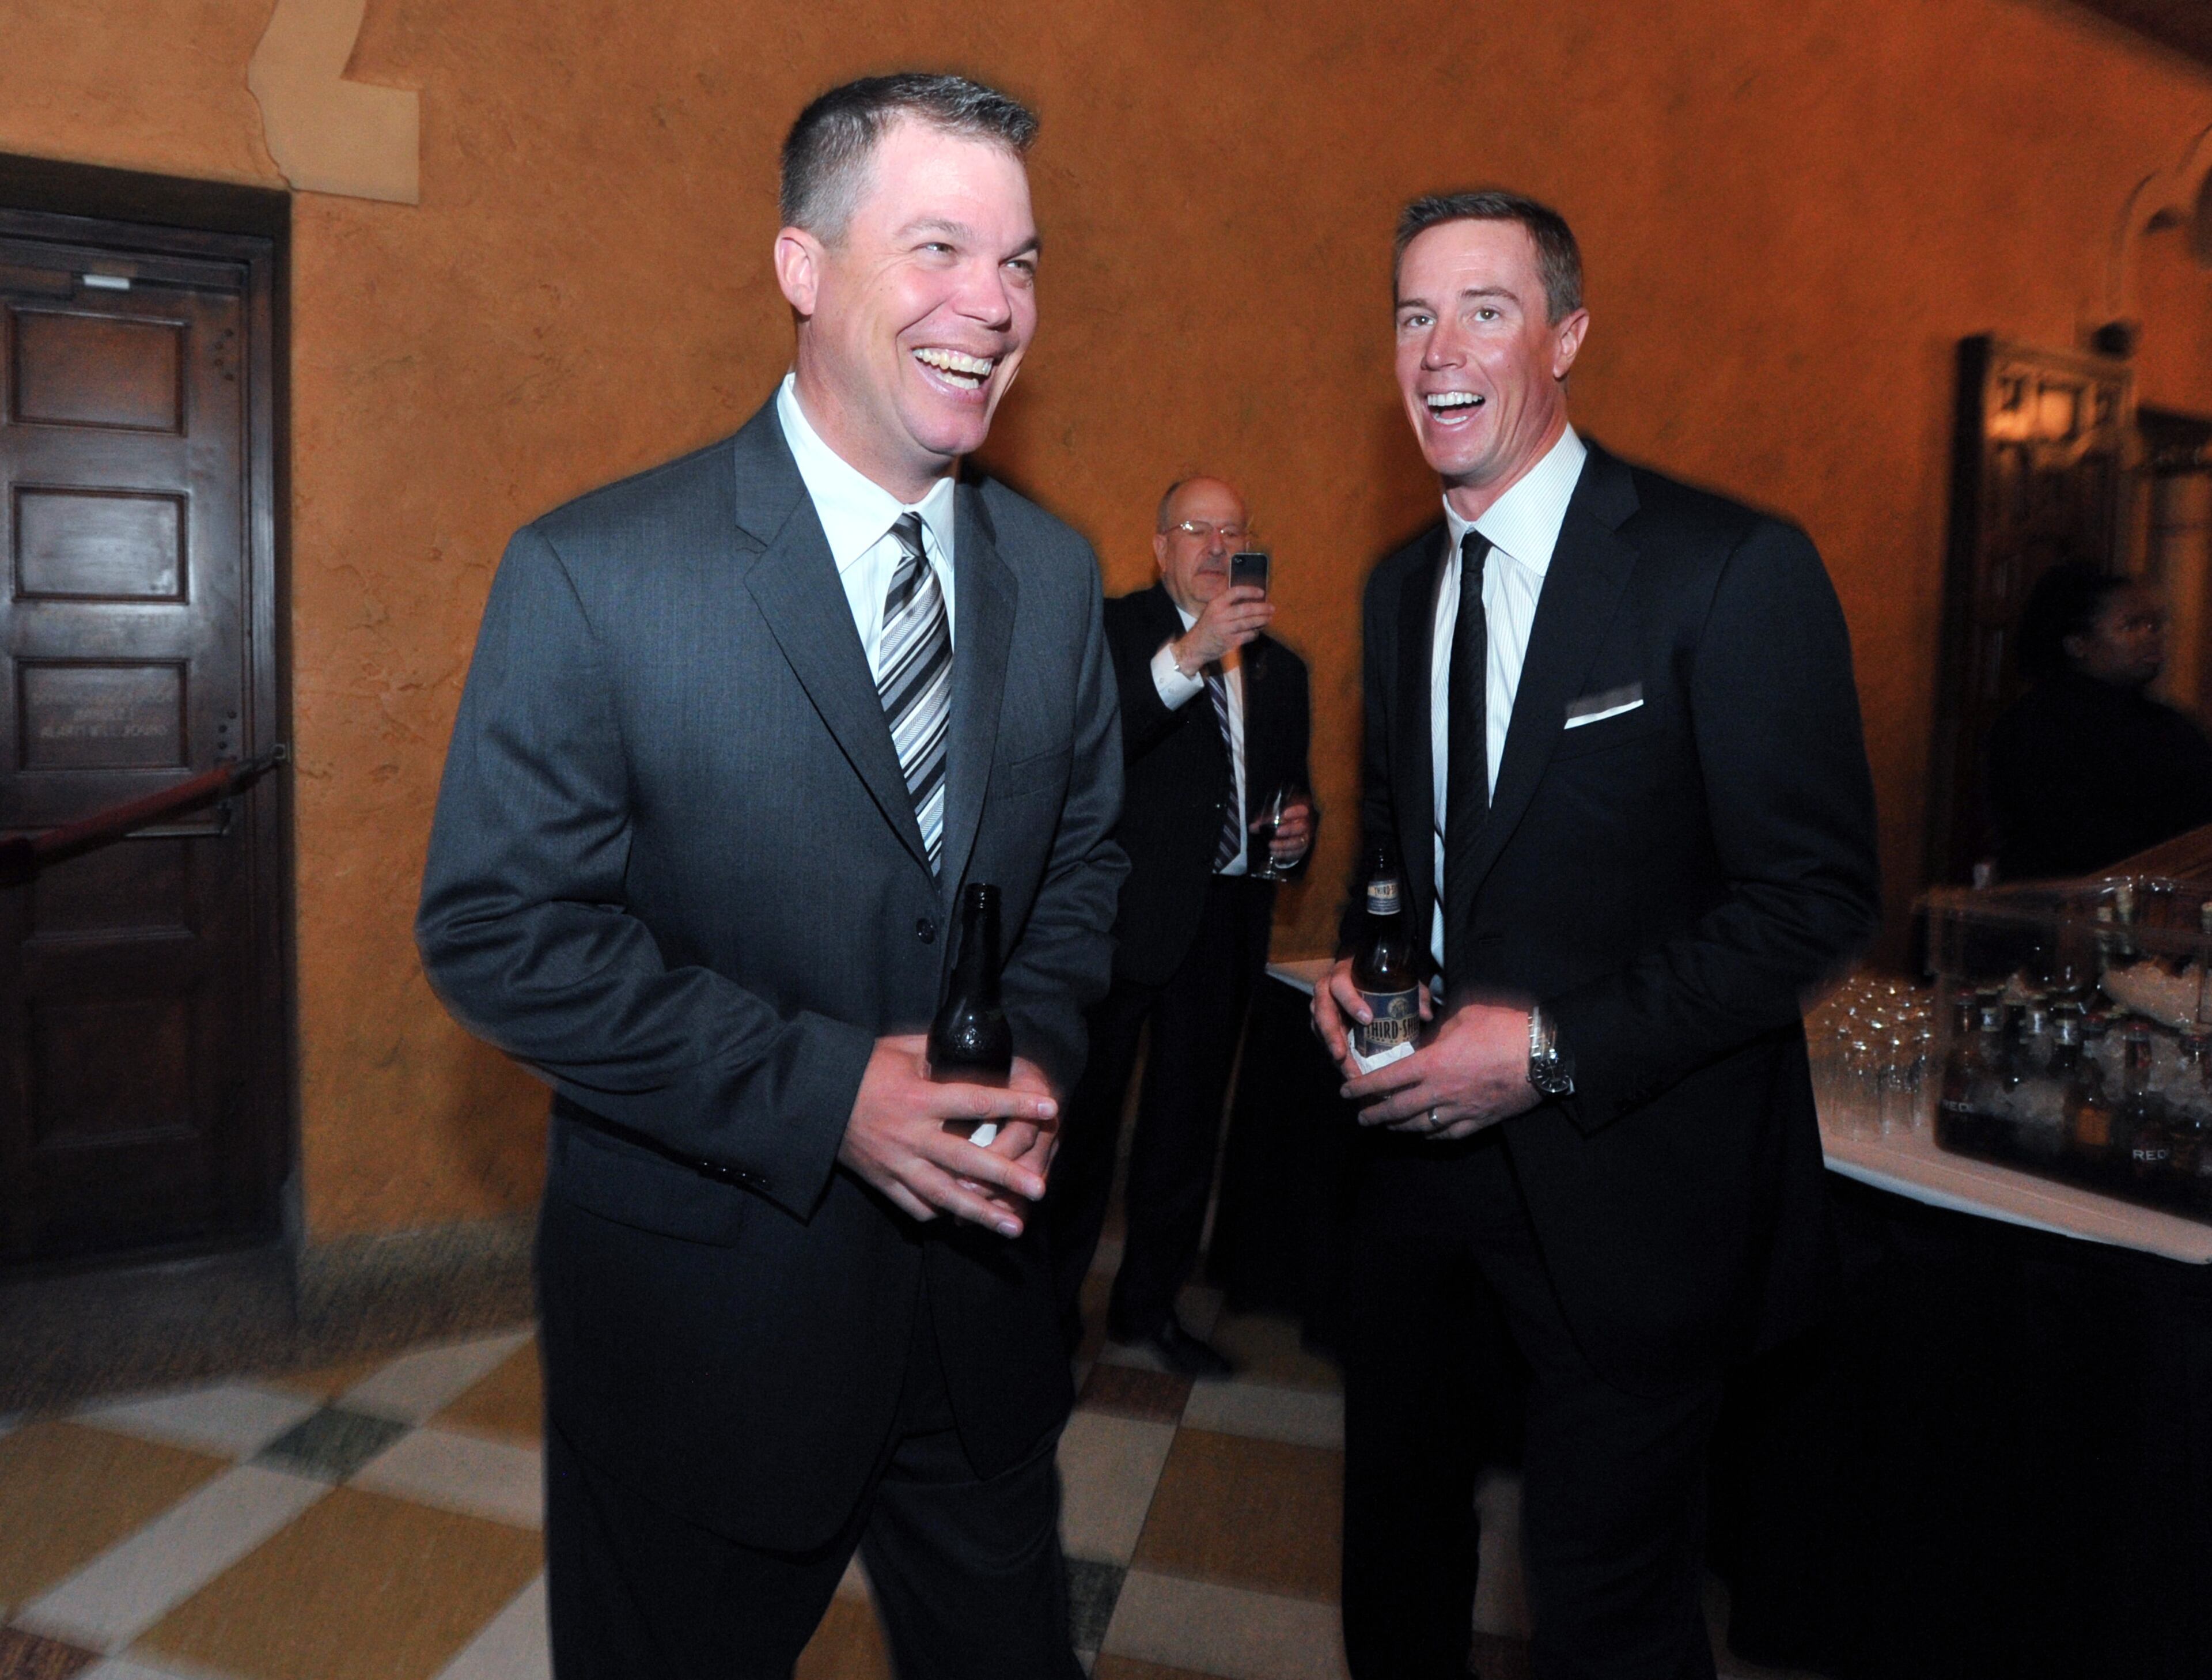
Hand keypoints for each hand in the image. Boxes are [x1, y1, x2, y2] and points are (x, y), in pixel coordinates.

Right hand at [838, 1036, 1057, 1235]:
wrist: (815, 1096)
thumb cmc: (863, 1067)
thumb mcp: (902, 1049)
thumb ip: (940, 1054)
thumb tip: (977, 1049)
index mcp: (920, 1099)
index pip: (977, 1101)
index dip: (1015, 1104)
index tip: (1049, 1109)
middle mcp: (912, 1136)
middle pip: (967, 1160)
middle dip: (1006, 1176)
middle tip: (1040, 1188)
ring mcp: (897, 1164)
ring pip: (945, 1194)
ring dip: (982, 1212)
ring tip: (1014, 1224)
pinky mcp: (883, 1181)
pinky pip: (916, 1205)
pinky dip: (941, 1213)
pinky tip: (965, 1220)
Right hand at [1169, 584, 1272, 670]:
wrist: (1195, 646)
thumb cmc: (1206, 627)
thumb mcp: (1211, 610)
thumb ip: (1226, 603)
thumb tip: (1250, 598)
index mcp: (1215, 604)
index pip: (1235, 592)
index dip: (1250, 591)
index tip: (1261, 592)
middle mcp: (1220, 615)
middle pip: (1246, 609)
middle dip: (1262, 608)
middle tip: (1271, 608)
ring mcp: (1225, 629)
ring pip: (1249, 622)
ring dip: (1262, 620)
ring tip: (1268, 618)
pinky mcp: (1229, 642)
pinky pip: (1247, 635)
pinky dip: (1254, 633)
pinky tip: (1257, 631)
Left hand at [1259, 795, 1313, 864]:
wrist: (1284, 840)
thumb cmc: (1278, 825)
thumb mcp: (1271, 821)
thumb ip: (1263, 823)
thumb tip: (1252, 827)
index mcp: (1297, 815)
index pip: (1302, 810)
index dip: (1296, 812)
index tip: (1285, 814)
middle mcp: (1303, 827)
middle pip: (1302, 827)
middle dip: (1289, 830)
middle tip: (1277, 832)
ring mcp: (1303, 840)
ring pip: (1299, 842)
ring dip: (1284, 844)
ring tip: (1271, 845)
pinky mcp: (1300, 851)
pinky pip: (1295, 854)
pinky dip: (1283, 853)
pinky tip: (1273, 853)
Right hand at [1313, 956, 1433, 1073]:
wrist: (1359, 969)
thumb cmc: (1379, 974)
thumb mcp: (1397, 977)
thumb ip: (1413, 991)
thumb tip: (1426, 1014)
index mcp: (1344, 973)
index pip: (1341, 986)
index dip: (1351, 1002)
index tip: (1368, 1019)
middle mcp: (1327, 989)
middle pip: (1322, 1011)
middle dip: (1332, 1035)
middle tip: (1342, 1056)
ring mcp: (1321, 1006)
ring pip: (1319, 1029)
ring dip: (1333, 1051)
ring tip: (1348, 1072)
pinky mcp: (1322, 1021)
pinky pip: (1323, 1040)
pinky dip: (1335, 1056)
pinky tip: (1349, 1071)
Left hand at [1341, 1001, 1538, 1139]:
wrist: (1543, 1055)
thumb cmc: (1504, 1028)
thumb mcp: (1464, 1014)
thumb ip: (1440, 1025)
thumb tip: (1430, 1027)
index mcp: (1434, 1063)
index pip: (1388, 1079)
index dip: (1364, 1087)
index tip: (1346, 1091)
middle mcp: (1441, 1091)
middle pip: (1398, 1110)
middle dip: (1374, 1114)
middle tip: (1360, 1116)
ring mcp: (1461, 1110)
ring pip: (1421, 1126)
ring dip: (1398, 1127)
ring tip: (1386, 1125)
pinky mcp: (1480, 1120)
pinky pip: (1448, 1134)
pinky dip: (1431, 1134)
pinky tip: (1424, 1132)